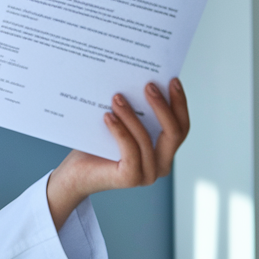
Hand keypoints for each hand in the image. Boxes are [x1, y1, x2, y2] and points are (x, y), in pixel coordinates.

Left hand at [46, 79, 189, 229]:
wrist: (76, 173)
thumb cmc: (97, 146)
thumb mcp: (121, 125)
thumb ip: (135, 112)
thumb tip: (139, 80)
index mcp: (164, 152)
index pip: (182, 127)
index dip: (180, 104)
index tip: (173, 80)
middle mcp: (161, 165)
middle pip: (174, 133)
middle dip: (162, 106)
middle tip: (148, 85)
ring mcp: (148, 174)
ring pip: (147, 139)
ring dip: (132, 115)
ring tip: (117, 97)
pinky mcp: (131, 178)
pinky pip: (130, 149)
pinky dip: (120, 130)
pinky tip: (107, 116)